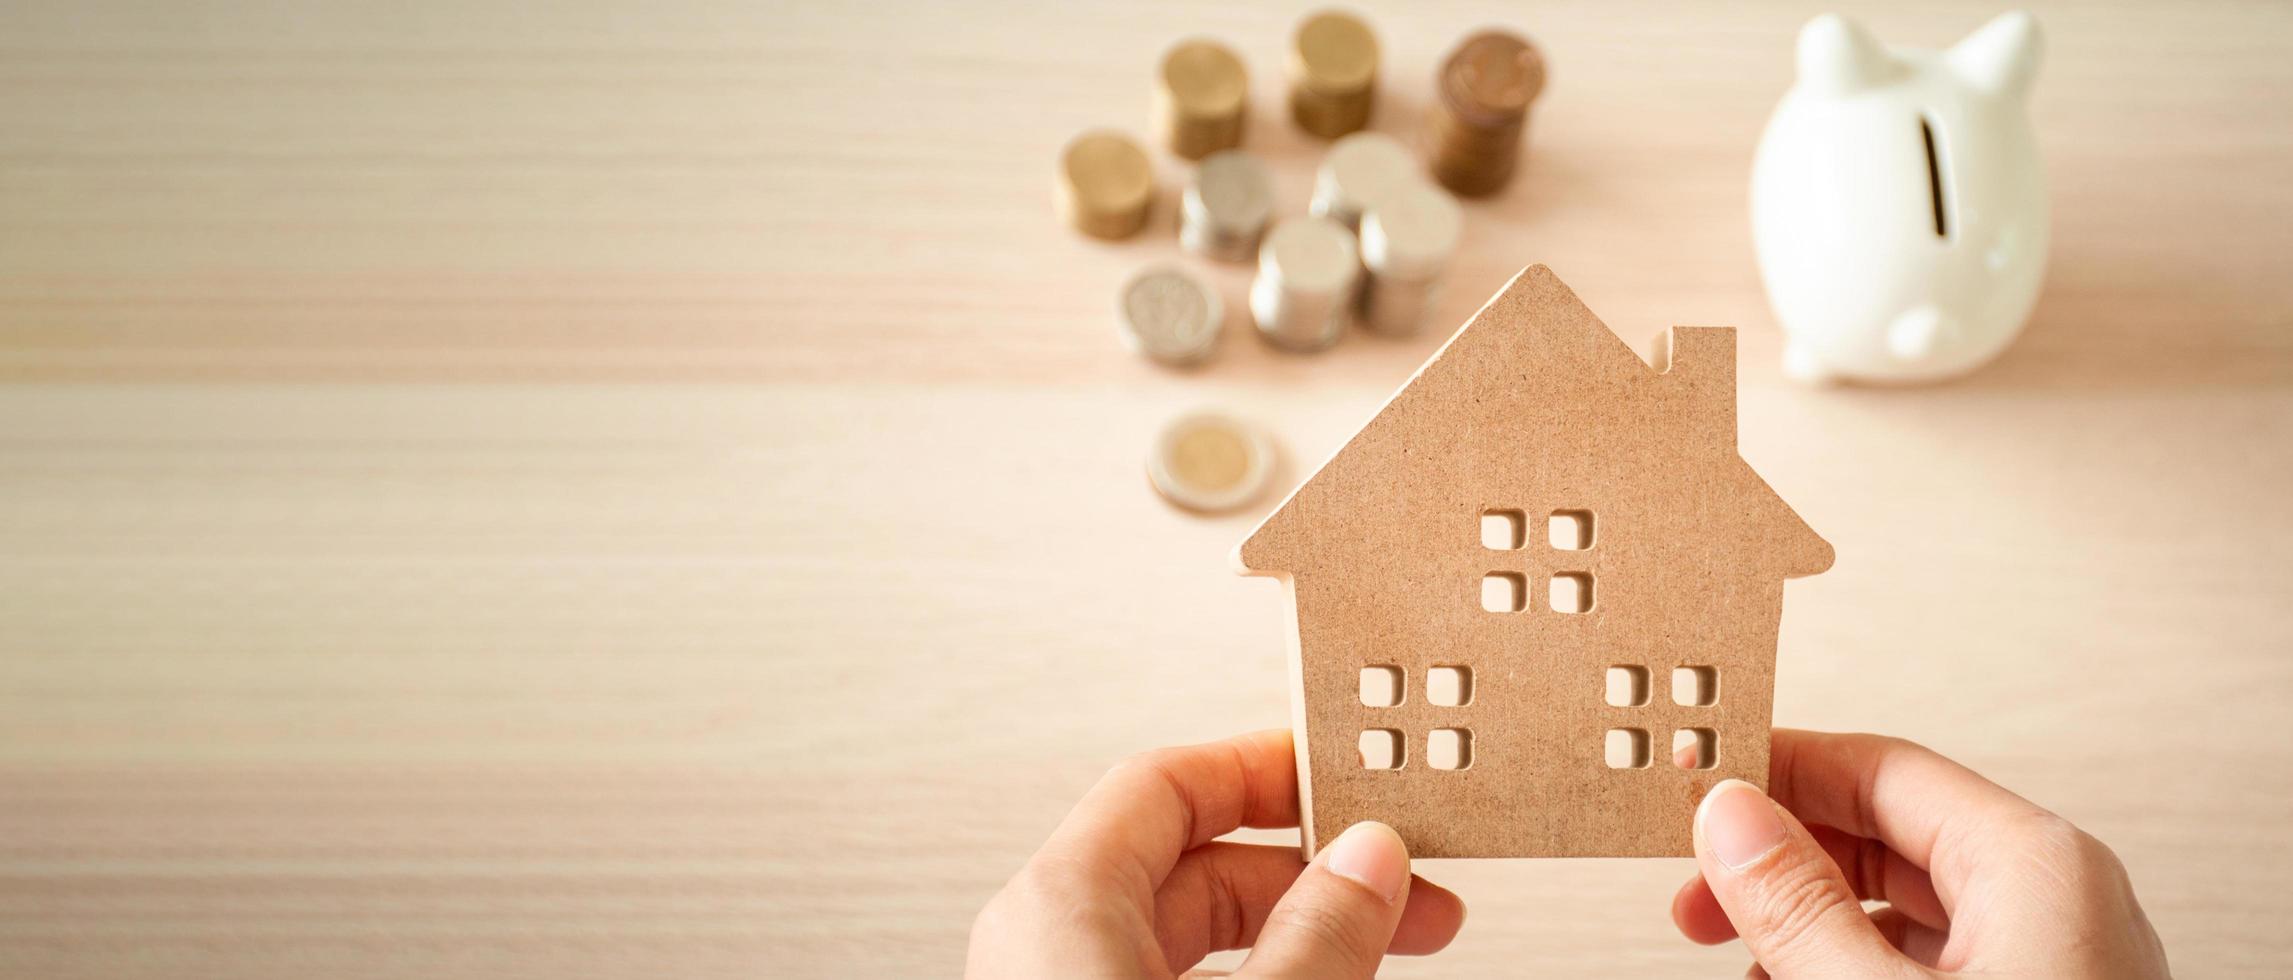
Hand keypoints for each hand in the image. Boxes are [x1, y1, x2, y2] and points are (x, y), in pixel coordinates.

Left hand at [967, 729, 1465, 977]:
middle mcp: (1043, 947)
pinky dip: (1255, 974)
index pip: (1168, 782)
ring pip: (1189, 940)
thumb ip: (1315, 939)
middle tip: (1406, 892)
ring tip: (1384, 948)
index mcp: (1057, 904)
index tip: (1350, 775)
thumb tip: (1369, 865)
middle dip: (1310, 872)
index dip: (1268, 769)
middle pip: (1190, 863)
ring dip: (1294, 932)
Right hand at [1672, 729, 2169, 976]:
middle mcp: (2060, 903)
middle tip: (1698, 888)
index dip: (1776, 769)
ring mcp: (2058, 962)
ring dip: (1807, 919)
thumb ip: (1800, 905)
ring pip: (1905, 905)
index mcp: (2038, 866)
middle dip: (1778, 859)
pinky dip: (1854, 963)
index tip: (1700, 783)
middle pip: (1888, 833)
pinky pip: (1935, 961)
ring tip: (1739, 954)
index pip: (1879, 767)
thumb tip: (1732, 817)